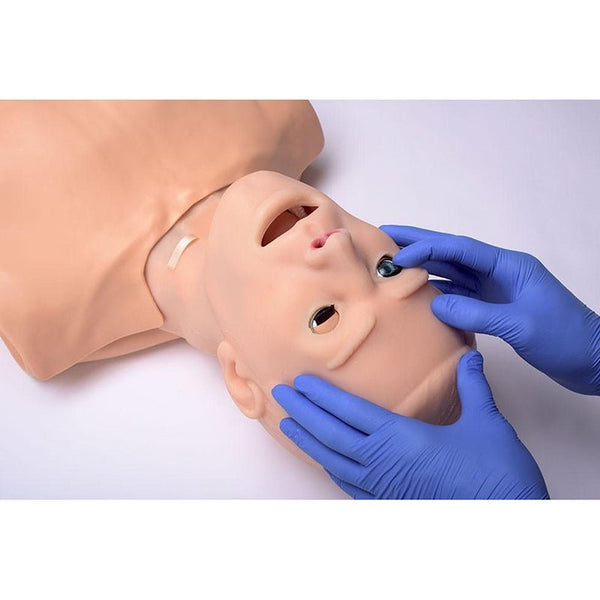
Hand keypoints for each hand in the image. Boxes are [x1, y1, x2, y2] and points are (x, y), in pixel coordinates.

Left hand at [272, 351, 548, 499]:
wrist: (506, 521)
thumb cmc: (496, 477)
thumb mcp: (487, 424)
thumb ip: (473, 387)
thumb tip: (471, 358)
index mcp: (401, 438)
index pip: (350, 411)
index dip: (322, 395)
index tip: (301, 381)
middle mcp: (383, 462)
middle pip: (331, 433)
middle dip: (303, 411)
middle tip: (280, 393)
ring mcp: (382, 485)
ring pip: (333, 460)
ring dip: (308, 441)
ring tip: (289, 425)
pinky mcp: (388, 501)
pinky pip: (347, 484)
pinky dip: (329, 468)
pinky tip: (323, 461)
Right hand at [381, 225, 599, 394]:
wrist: (595, 361)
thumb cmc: (567, 339)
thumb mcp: (522, 325)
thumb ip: (478, 313)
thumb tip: (437, 304)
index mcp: (509, 266)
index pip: (460, 250)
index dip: (426, 248)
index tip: (397, 255)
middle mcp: (499, 273)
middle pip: (452, 253)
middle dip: (418, 244)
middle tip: (384, 236)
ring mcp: (496, 290)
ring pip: (453, 273)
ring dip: (424, 267)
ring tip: (392, 263)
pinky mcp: (495, 308)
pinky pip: (459, 295)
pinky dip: (437, 292)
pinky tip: (417, 294)